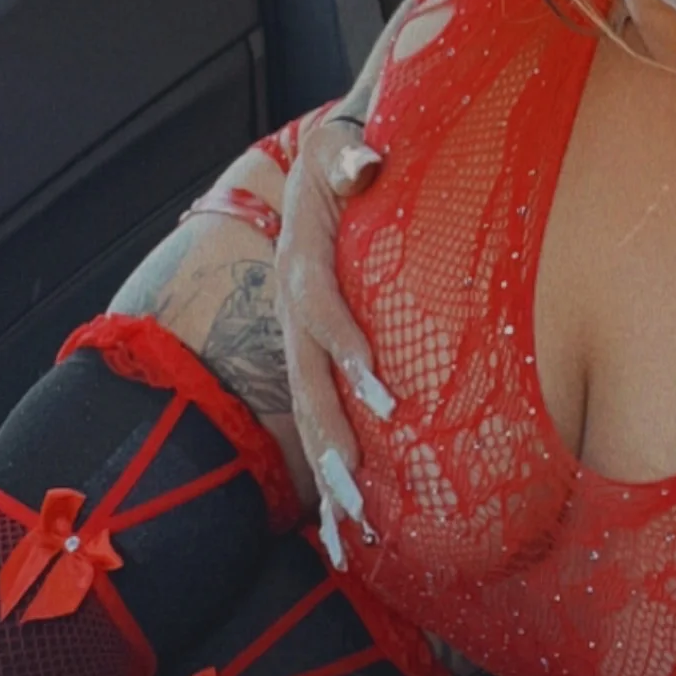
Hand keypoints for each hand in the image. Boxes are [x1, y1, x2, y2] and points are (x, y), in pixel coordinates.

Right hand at [275, 112, 394, 565]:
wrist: (332, 160)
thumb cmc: (350, 153)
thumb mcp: (345, 141)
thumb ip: (352, 155)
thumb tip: (365, 162)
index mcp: (299, 256)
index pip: (317, 306)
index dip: (345, 347)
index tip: (384, 394)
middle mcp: (291, 305)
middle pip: (305, 382)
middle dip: (331, 439)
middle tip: (359, 493)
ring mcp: (298, 338)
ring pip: (307, 414)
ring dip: (327, 474)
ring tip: (351, 531)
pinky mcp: (313, 358)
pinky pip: (317, 420)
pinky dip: (327, 475)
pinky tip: (341, 534)